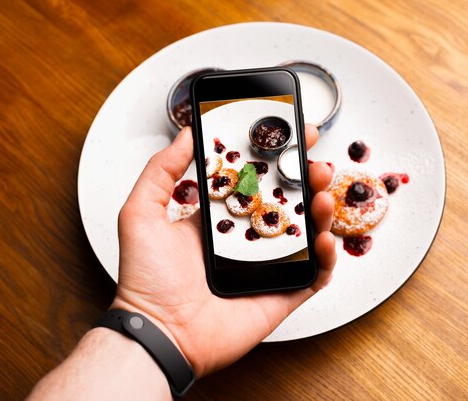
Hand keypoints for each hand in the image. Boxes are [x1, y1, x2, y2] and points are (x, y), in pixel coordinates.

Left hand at [113, 125, 335, 376]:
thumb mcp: (141, 213)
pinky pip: (314, 275)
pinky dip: (327, 258)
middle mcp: (245, 239)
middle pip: (287, 202)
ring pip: (305, 233)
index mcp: (218, 219)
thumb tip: (186, 135)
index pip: (255, 180)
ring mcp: (266, 267)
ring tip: (322, 194)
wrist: (159, 332)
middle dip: (307, 179)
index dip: (276, 159)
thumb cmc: (146, 280)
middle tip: (315, 163)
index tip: (292, 135)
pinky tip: (323, 240)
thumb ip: (160, 170)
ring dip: (321, 210)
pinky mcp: (281, 294)